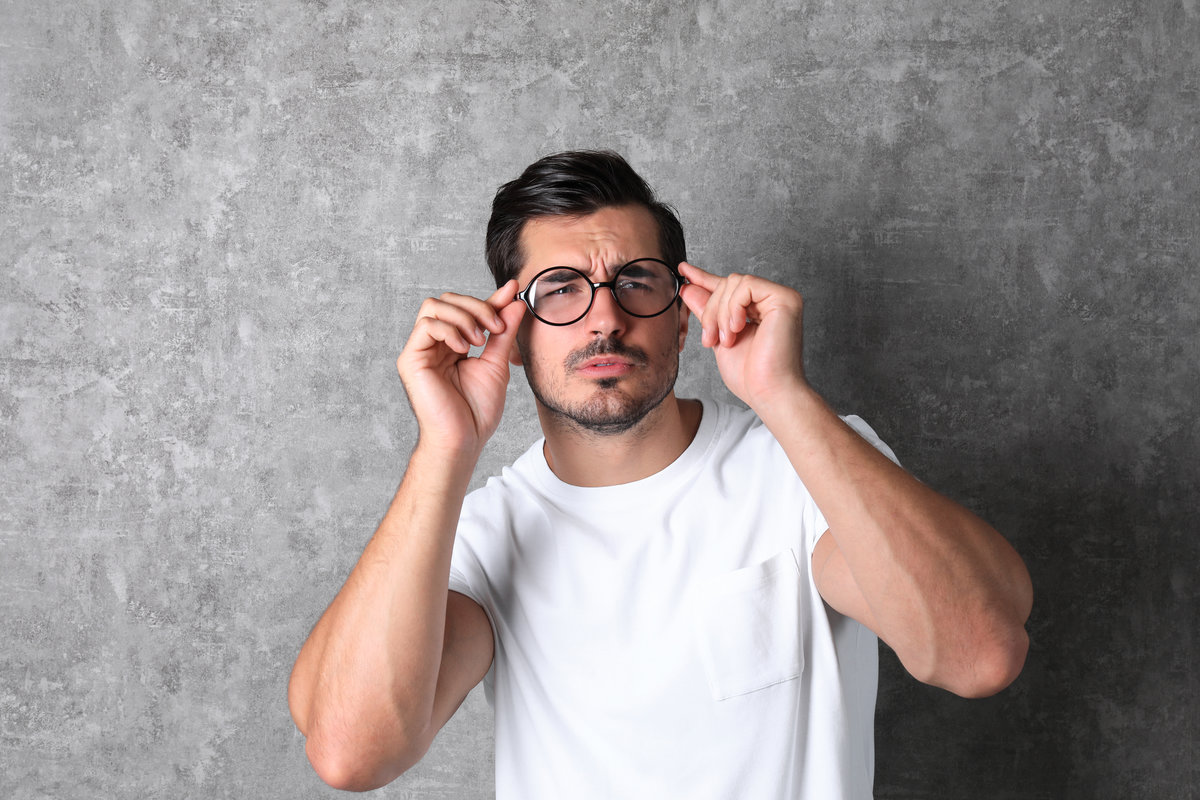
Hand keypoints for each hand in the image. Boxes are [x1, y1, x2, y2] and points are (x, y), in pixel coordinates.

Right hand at [396, 280, 525, 454]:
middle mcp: (433, 345)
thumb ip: (503, 332)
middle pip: (447, 300)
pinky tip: (463, 348)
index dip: (489, 298)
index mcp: (452, 345)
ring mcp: (420, 350)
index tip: (512, 291)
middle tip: (497, 327)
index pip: (466, 310)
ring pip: (434, 306)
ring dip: (464, 316)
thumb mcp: (496, 363)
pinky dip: (449, 330)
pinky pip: (426, 325)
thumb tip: (514, 301)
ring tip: (480, 340)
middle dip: (477, 306)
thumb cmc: (477, 411)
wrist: (463, 440)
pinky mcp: (410, 359)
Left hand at [678, 262, 808, 411]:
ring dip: (720, 313)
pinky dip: (733, 308)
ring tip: (726, 340)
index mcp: (760, 309)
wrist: (769, 394)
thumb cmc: (750, 376)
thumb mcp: (719, 338)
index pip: (729, 287)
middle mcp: (773, 300)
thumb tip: (688, 287)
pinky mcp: (785, 298)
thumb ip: (707, 312)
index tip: (683, 271)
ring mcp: (781, 297)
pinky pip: (746, 285)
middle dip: (711, 310)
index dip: (704, 278)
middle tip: (710, 339)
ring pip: (734, 282)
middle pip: (728, 283)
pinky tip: (737, 329)